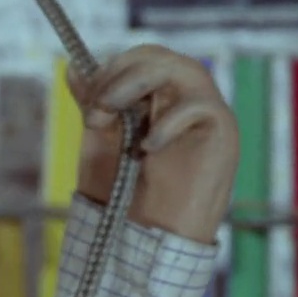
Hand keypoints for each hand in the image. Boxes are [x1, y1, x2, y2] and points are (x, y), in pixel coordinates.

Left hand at [68, 45, 238, 243]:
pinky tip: (148, 148)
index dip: (111, 69)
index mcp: (159, 98)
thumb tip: (73, 66)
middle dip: (119, 75)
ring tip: (110, 114)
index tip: (87, 100)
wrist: (146, 239)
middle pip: (160, 57)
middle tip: (96, 111)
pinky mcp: (224, 135)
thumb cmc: (124, 194)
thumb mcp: (100, 141)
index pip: (142, 58)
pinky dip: (168, 122)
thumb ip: (93, 103)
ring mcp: (207, 114)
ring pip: (184, 69)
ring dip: (136, 83)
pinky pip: (201, 106)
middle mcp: (185, 100)